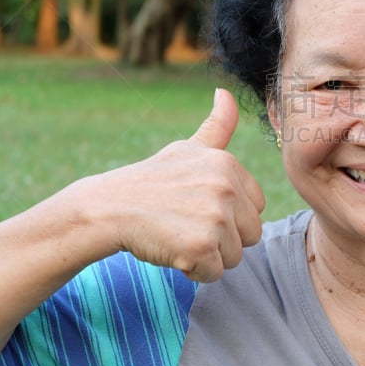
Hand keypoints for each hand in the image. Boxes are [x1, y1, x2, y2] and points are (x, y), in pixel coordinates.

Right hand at [87, 88, 264, 281]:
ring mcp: (216, 217)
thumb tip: (225, 92)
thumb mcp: (187, 149)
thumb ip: (217, 126)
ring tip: (178, 235)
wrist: (108, 208)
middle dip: (223, 238)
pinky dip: (194, 271)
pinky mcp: (202, 246)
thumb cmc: (151, 181)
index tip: (199, 207)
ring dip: (208, 256)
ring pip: (235, 256)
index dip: (231, 215)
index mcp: (228, 165)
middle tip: (187, 224)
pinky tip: (172, 251)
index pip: (256, 207)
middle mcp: (226, 187)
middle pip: (251, 234)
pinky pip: (214, 273)